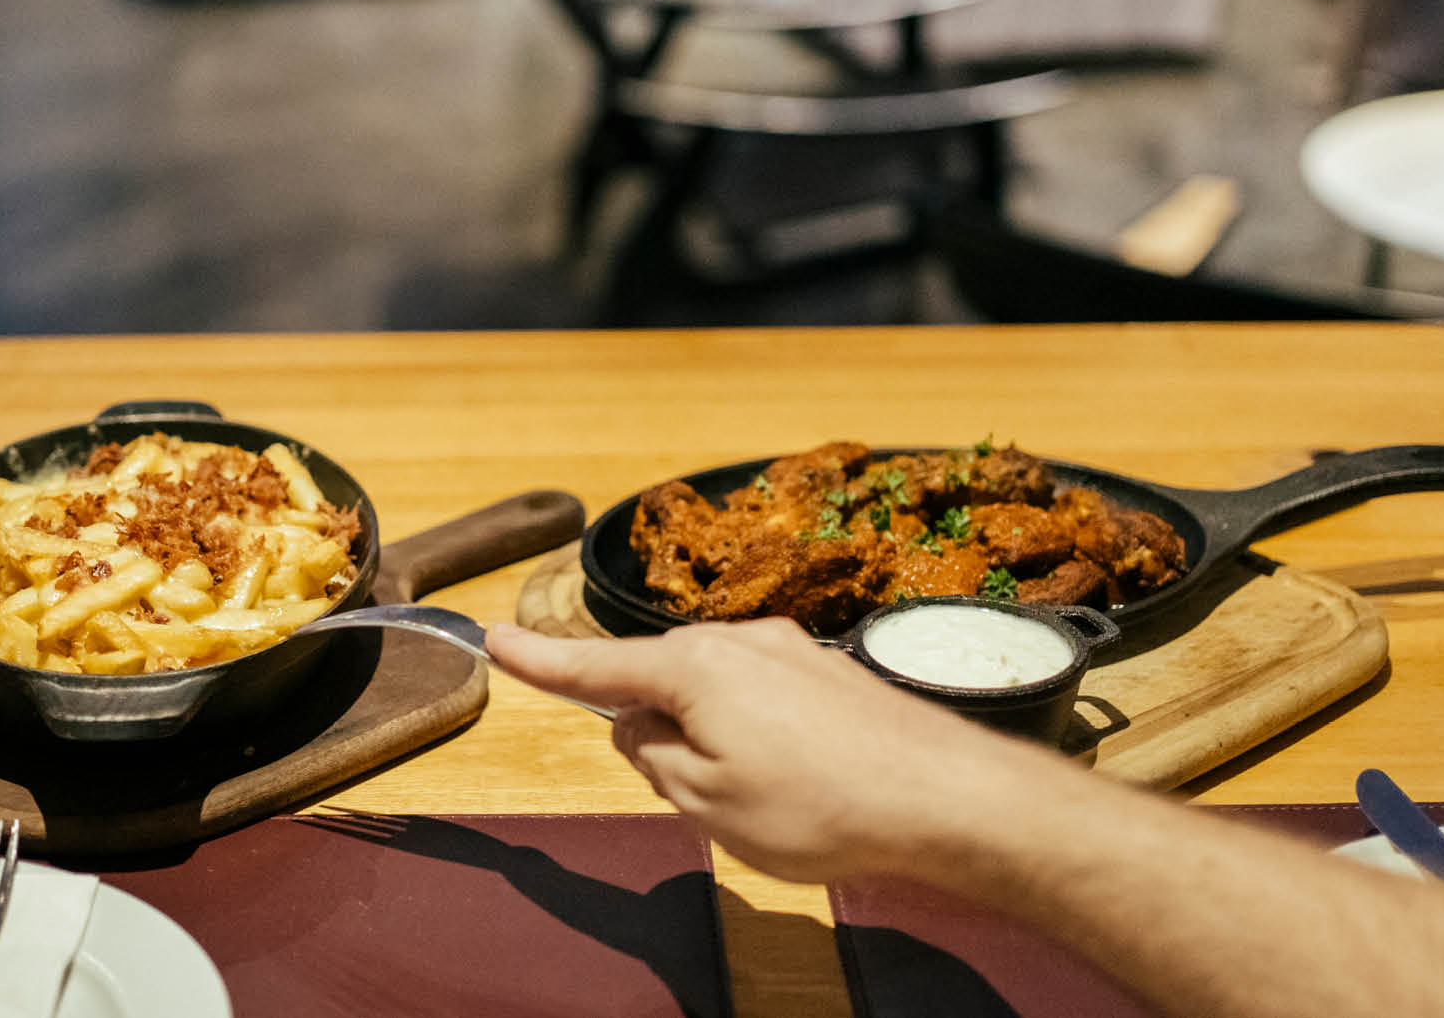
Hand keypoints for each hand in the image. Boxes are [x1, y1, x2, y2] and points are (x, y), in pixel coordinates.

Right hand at [487, 618, 1085, 883]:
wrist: (948, 798)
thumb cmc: (823, 806)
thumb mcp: (705, 802)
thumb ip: (652, 758)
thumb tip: (639, 727)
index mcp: (695, 668)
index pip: (596, 664)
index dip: (541, 661)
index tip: (495, 638)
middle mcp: (741, 642)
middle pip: (664, 682)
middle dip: (661, 734)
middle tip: (701, 798)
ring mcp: (794, 653)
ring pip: (720, 697)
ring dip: (720, 745)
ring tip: (771, 805)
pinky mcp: (833, 676)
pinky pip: (767, 704)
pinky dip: (765, 743)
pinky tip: (804, 787)